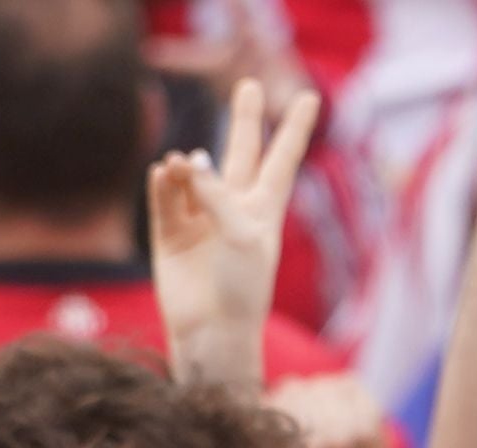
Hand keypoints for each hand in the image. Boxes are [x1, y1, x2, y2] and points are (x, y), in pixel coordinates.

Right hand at [147, 78, 321, 377]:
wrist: (213, 334)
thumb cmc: (241, 287)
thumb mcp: (241, 233)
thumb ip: (217, 192)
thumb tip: (185, 161)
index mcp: (265, 208)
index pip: (283, 158)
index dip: (296, 128)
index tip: (312, 97)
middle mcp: (234, 208)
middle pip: (240, 152)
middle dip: (244, 120)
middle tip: (247, 85)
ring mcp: (201, 221)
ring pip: (194, 175)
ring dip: (187, 166)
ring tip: (179, 164)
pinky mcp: (171, 237)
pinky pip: (165, 200)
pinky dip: (164, 185)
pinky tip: (163, 173)